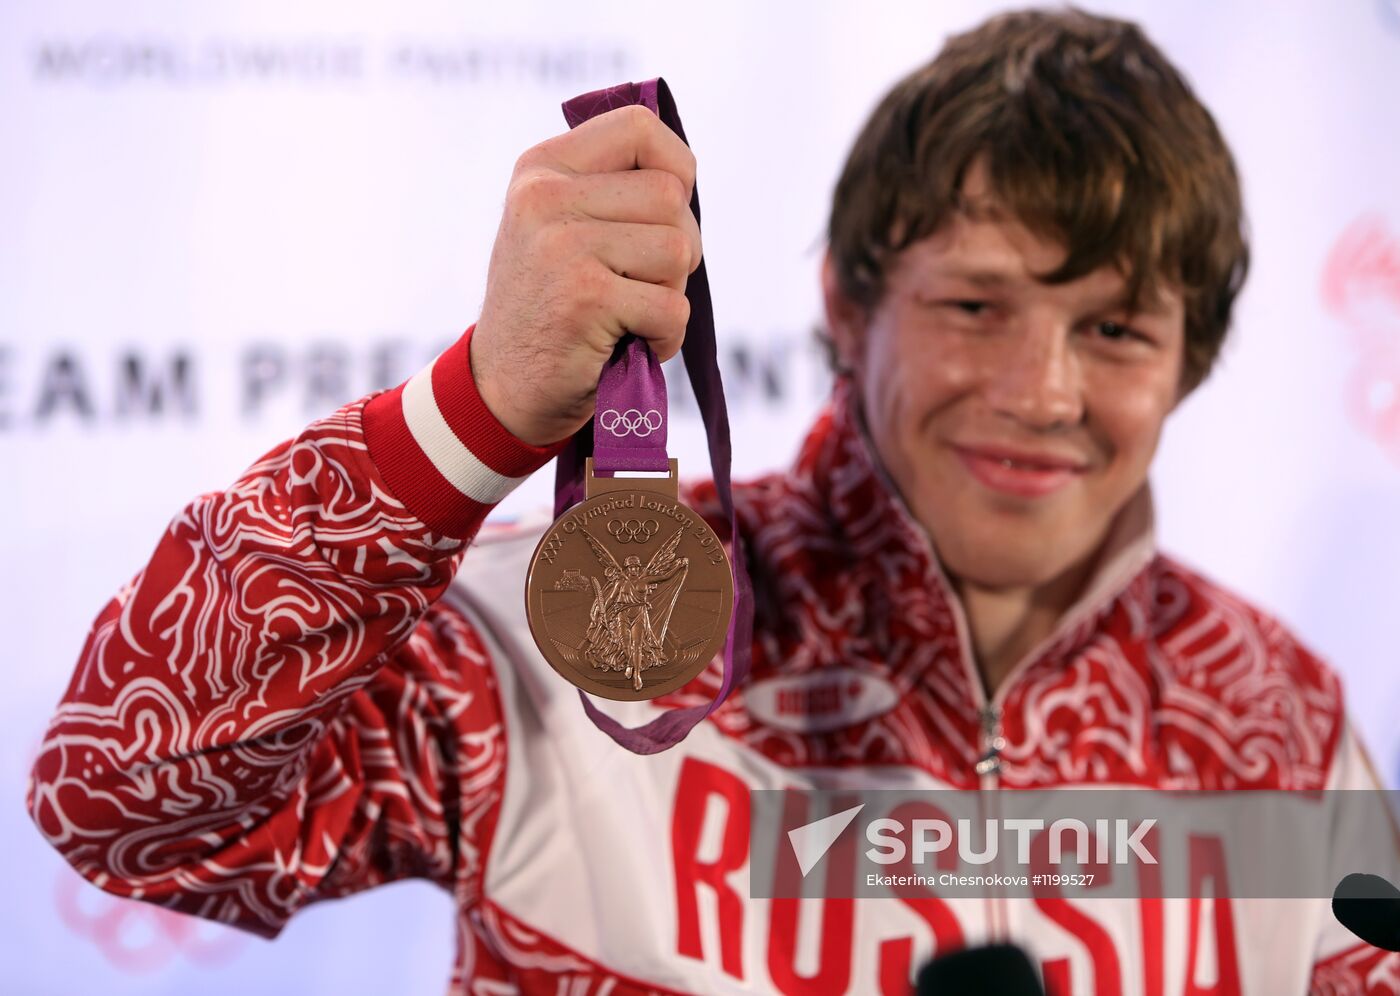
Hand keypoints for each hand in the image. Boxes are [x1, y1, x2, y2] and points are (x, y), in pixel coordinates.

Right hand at [470, 104, 702, 445]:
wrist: (504, 389)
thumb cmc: (552, 308)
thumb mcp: (560, 228)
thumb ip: (611, 191)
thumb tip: (685, 173)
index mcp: (542, 169)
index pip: (639, 127)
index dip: (677, 167)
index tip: (669, 209)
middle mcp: (544, 197)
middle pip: (672, 198)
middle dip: (678, 248)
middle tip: (641, 284)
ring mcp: (562, 246)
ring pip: (679, 250)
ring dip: (670, 294)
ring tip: (628, 314)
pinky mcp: (586, 298)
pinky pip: (673, 307)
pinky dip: (665, 338)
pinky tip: (629, 345)